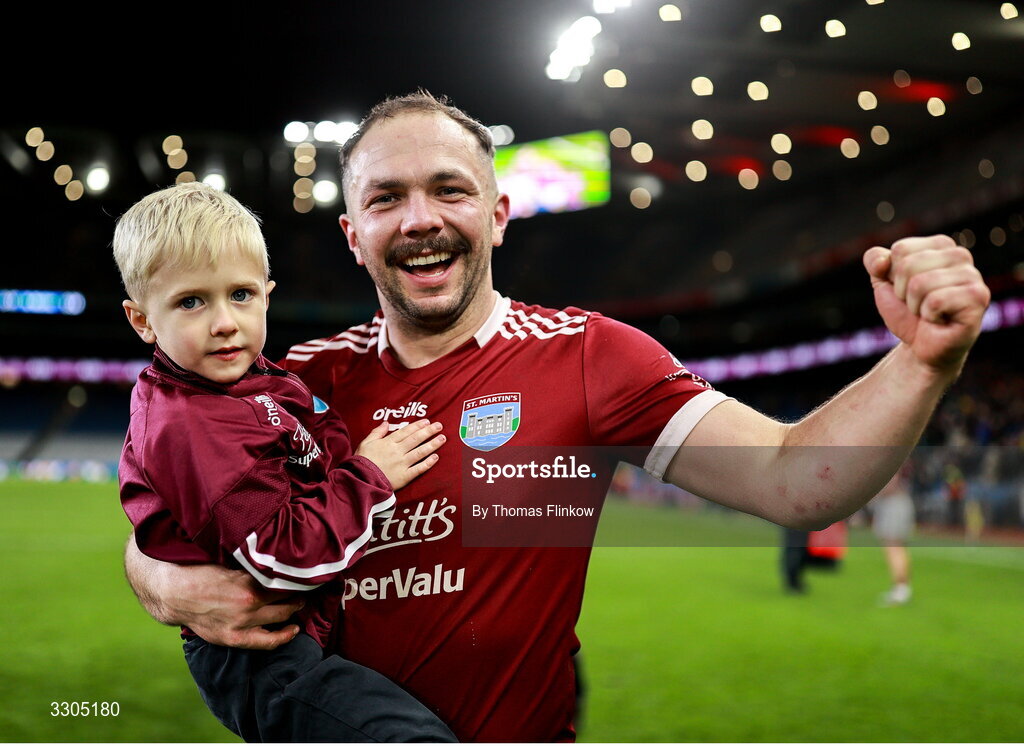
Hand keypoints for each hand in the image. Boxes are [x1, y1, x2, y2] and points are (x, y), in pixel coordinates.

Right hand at [125, 538, 303, 649]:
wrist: (171, 592)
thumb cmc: (198, 570)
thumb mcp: (227, 558)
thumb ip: (252, 562)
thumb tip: (275, 553)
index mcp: (247, 581)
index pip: (284, 579)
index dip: (296, 575)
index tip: (304, 570)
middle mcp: (248, 604)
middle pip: (287, 598)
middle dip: (299, 591)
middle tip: (306, 585)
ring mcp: (241, 623)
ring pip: (281, 617)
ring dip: (294, 609)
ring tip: (300, 602)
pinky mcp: (232, 638)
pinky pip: (266, 642)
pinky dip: (283, 636)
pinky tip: (293, 630)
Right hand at [356, 419, 443, 489]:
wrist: (360, 480)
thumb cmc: (361, 461)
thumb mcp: (366, 443)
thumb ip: (377, 432)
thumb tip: (385, 422)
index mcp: (388, 443)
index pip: (406, 431)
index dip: (417, 426)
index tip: (427, 421)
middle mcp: (397, 451)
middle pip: (416, 439)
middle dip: (429, 431)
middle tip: (439, 426)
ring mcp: (402, 464)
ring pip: (420, 452)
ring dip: (432, 444)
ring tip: (442, 438)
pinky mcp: (404, 476)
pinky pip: (418, 469)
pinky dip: (428, 463)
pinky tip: (436, 457)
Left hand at [863, 235, 989, 374]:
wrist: (920, 347)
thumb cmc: (906, 313)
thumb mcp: (882, 284)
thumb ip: (875, 261)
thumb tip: (882, 260)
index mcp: (941, 245)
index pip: (901, 249)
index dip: (893, 276)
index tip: (906, 290)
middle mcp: (961, 255)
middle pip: (908, 265)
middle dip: (902, 292)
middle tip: (917, 304)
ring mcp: (973, 276)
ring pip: (920, 283)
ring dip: (915, 305)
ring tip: (929, 312)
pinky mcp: (978, 298)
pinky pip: (935, 301)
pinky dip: (929, 316)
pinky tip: (941, 320)